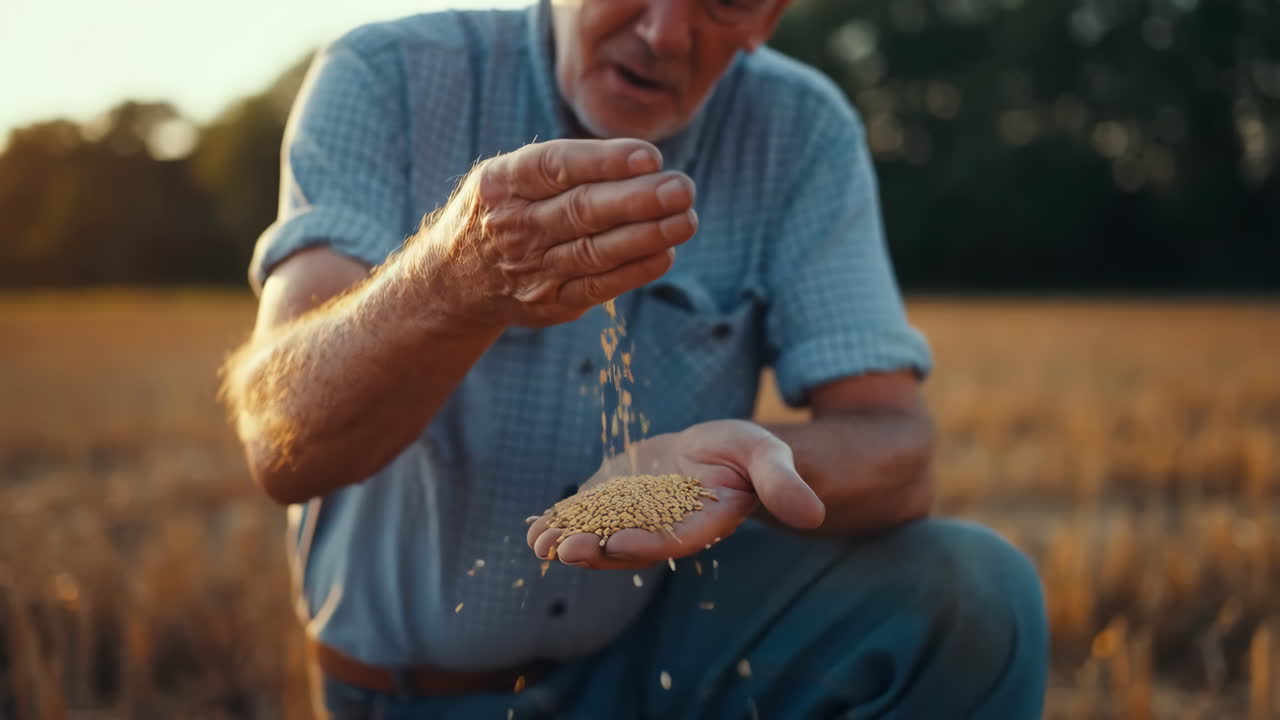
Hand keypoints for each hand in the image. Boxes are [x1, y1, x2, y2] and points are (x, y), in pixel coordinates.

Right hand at [416, 138, 697, 328]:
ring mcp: (530, 269)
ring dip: (646, 236)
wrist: (454, 279)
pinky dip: (634, 271)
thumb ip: (569, 165)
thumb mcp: (512, 175)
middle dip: (638, 200)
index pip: (556, 166)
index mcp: (502, 183)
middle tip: (682, 188)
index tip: (651, 157)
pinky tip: (665, 253)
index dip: (605, 162)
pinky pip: (597, 287)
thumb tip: (647, 163)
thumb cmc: (504, 210)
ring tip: (686, 219)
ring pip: (594, 251)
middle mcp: (513, 226)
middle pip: (581, 211)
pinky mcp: (549, 303)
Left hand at [525, 420, 825, 569]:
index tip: (616, 543)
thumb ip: (782, 484)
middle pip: (626, 545)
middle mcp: (663, 528)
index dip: (643, 544)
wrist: (720, 450)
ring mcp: (636, 516)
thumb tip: (811, 514)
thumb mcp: (768, 457)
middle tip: (562, 549)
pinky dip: (561, 521)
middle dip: (594, 548)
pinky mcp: (616, 500)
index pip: (670, 540)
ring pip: (599, 535)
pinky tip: (534, 526)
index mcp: (700, 524)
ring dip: (568, 540)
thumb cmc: (750, 453)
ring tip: (538, 541)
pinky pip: (586, 515)